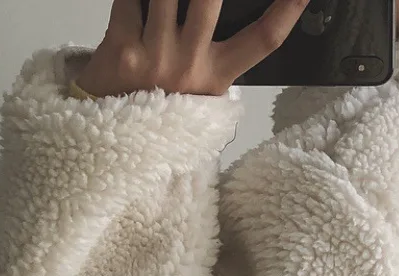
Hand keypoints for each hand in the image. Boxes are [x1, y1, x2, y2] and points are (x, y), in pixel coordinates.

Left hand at [75, 0, 311, 97]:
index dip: (287, 11)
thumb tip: (237, 16)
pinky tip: (136, 3)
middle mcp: (190, 67)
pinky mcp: (122, 48)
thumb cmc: (156, 110)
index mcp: (216, 77)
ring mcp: (156, 57)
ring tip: (165, 0)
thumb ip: (215, 58)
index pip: (262, 40)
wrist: (111, 138)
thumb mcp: (198, 96)